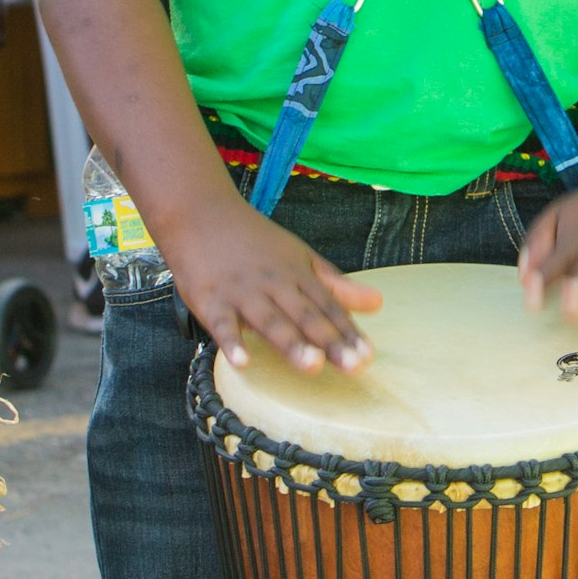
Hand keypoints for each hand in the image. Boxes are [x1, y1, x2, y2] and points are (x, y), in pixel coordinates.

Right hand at [164, 199, 382, 371]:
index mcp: (297, 274)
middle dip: (329, 341)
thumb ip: (336, 284)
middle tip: (353, 366)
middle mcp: (274, 284)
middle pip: (305, 315)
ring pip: (270, 320)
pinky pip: (222, 324)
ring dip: (291, 343)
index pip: (328, 306)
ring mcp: (242, 293)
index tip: (367, 357)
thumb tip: (377, 303)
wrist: (200, 212)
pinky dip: (232, 342)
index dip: (348, 332)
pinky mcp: (211, 300)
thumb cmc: (253, 240)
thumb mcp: (299, 256)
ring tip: (312, 365)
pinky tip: (242, 362)